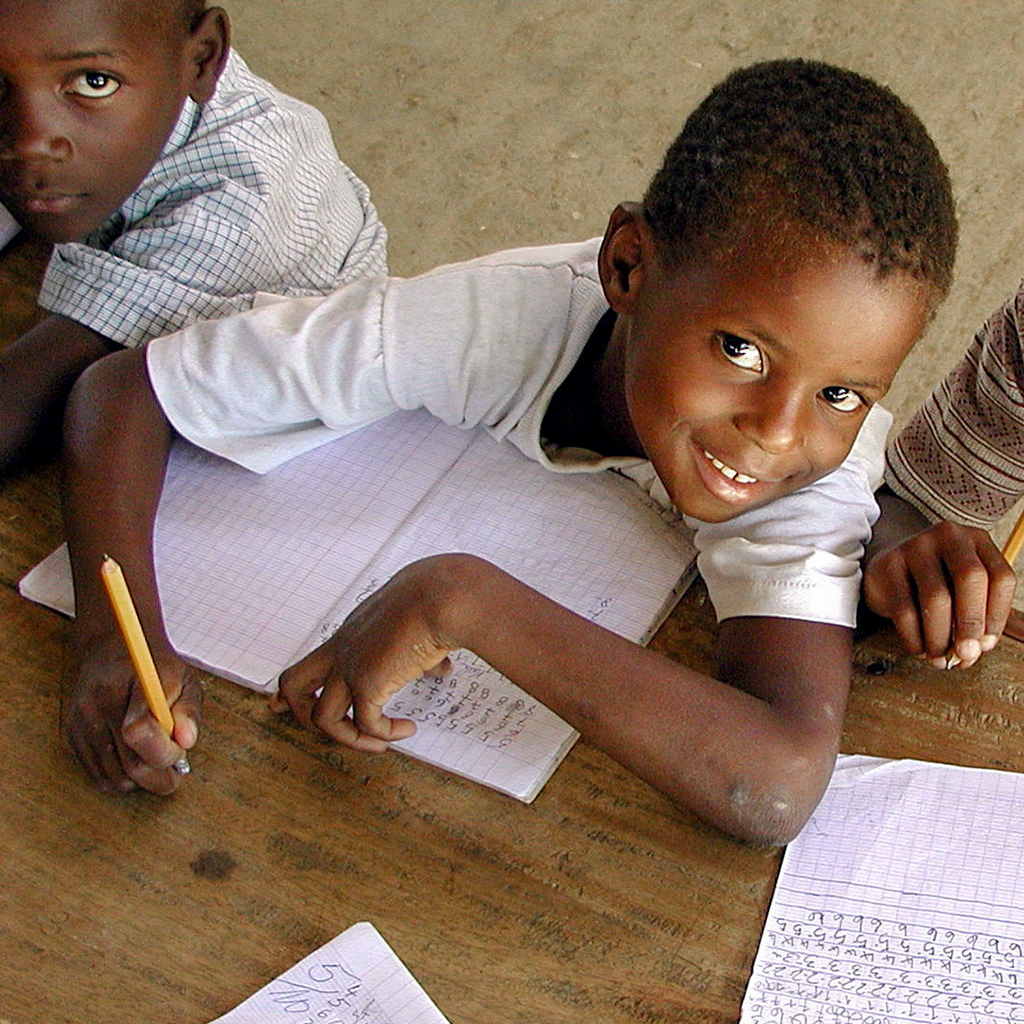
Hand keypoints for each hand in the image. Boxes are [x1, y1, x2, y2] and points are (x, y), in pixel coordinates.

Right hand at [64, 637, 201, 793]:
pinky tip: (133, 759)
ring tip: (154, 760)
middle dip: (159, 777)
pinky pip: (97, 775)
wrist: (113, 650)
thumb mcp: (183, 680)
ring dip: (140, 780)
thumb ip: (188, 711)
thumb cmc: (156, 670)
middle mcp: (102, 703)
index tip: (180, 751)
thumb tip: (186, 742)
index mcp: (135, 685)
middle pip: (130, 766)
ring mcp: (82, 720)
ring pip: (113, 778)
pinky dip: (119, 777)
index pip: (140, 732)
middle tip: (176, 774)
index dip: (165, 752)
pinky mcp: (71, 734)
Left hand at [273, 556, 464, 750]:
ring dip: (351, 739)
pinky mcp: (368, 682)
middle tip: (333, 733)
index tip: (282, 706)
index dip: (295, 691)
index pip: (308, 663)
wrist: (441, 597)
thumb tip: (438, 668)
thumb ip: (419, 650)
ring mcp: (350, 666)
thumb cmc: (434, 601)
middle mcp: (342, 650)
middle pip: (294, 686)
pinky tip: (406, 729)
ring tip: (381, 743)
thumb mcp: (416, 626)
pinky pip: (366, 725)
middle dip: (302, 715)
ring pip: (323, 718)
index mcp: (350, 634)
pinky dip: (385, 734)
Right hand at [863, 520, 1015, 667]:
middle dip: (971, 623)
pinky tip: (918, 648)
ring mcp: (915, 546)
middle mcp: (948, 536)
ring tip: (939, 657)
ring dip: (940, 637)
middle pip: (970, 578)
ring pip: (936, 598)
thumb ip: (975, 614)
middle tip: (966, 653)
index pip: (1000, 577)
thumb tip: (975, 649)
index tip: (987, 643)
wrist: (889, 567)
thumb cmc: (934, 582)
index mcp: (977, 541)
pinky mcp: (887, 564)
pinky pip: (904, 610)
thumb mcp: (961, 587)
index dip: (997, 616)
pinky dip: (914, 638)